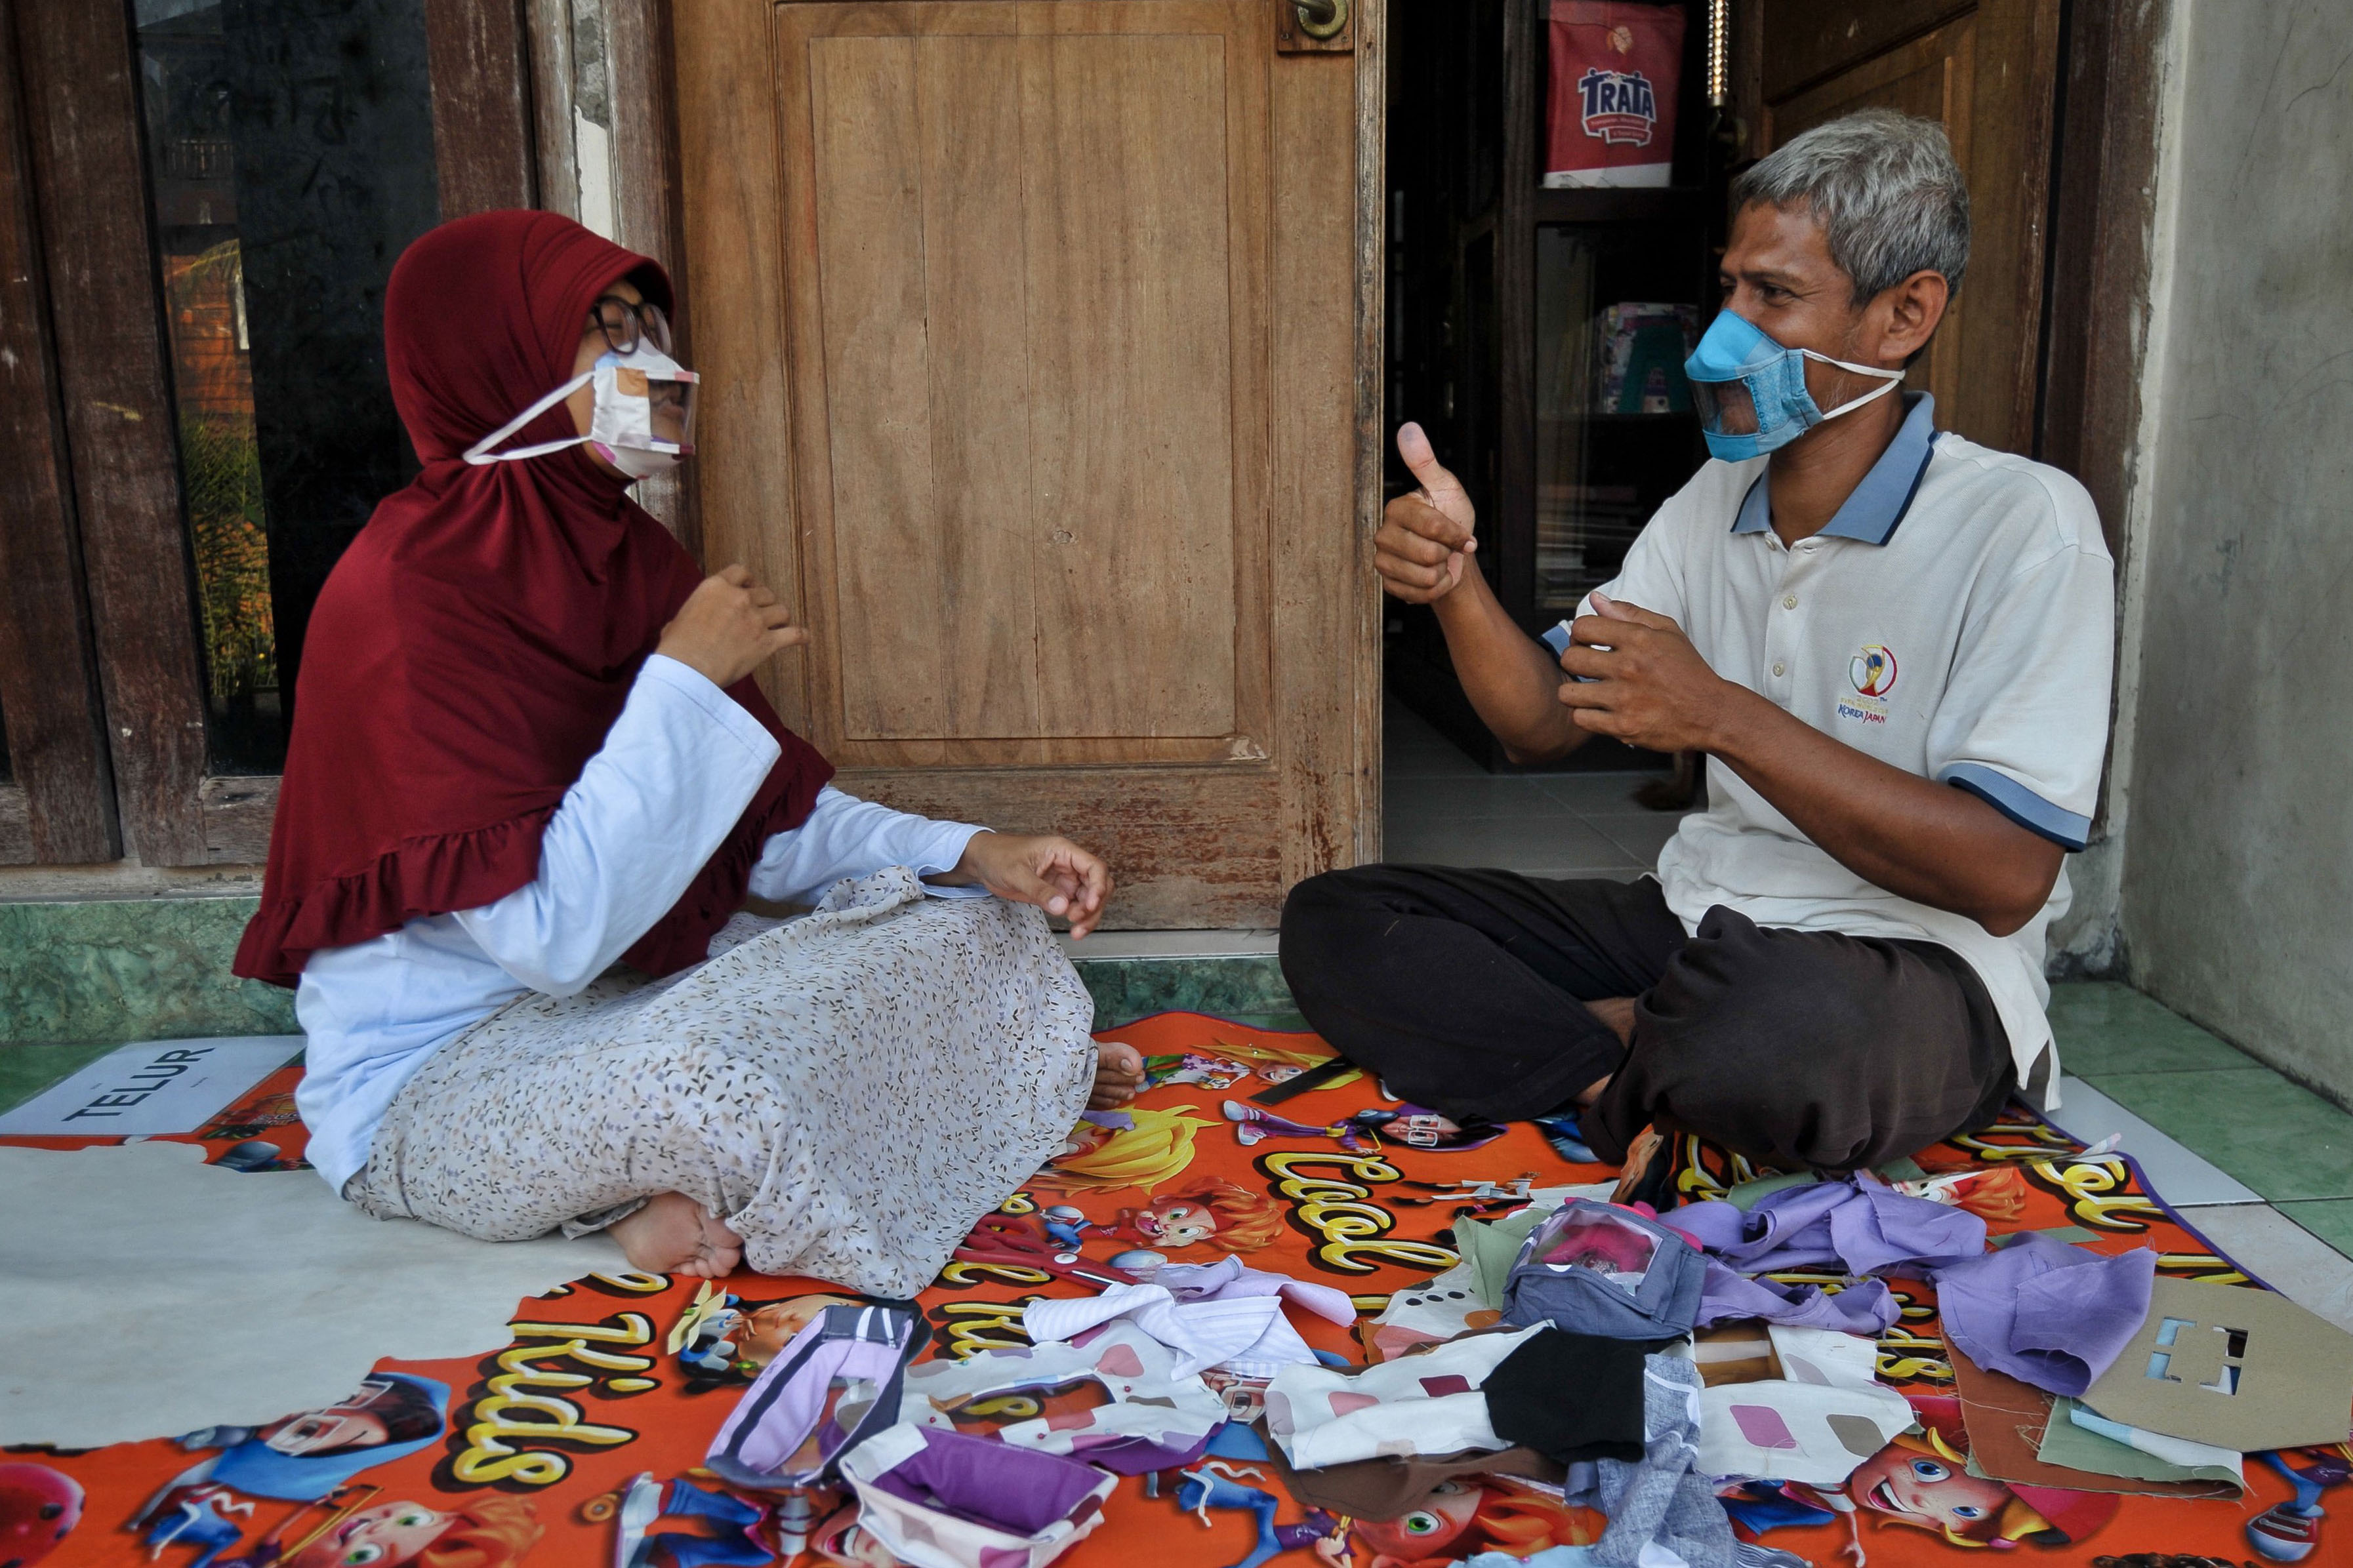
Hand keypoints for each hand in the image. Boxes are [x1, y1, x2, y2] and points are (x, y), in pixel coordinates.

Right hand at [655, 565, 808, 687]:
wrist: (687, 668)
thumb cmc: (677, 647)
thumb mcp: (678, 619)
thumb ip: (693, 615)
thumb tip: (684, 626)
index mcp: (716, 587)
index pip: (741, 571)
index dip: (748, 580)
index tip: (749, 587)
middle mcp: (739, 598)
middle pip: (764, 592)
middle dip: (764, 602)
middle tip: (761, 613)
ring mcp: (756, 619)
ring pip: (781, 611)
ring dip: (779, 618)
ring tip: (776, 626)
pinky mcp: (767, 641)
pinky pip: (793, 634)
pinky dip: (800, 636)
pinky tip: (803, 638)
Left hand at [944, 831, 1113, 938]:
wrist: (981, 862)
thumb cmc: (997, 857)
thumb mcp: (1016, 873)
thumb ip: (1040, 890)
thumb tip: (1063, 908)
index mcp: (1063, 851)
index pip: (1094, 867)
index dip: (1098, 887)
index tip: (1090, 905)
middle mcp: (1068, 865)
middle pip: (1097, 885)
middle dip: (1094, 905)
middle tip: (1078, 922)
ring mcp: (1064, 880)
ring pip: (1089, 899)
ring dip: (1088, 916)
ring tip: (1076, 932)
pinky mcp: (1056, 892)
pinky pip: (1075, 906)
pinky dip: (1077, 918)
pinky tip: (1072, 929)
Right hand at [1374, 422, 1477, 603]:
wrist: (1453, 554)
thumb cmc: (1451, 516)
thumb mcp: (1445, 487)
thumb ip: (1425, 461)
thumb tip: (1407, 428)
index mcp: (1397, 508)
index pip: (1433, 527)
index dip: (1456, 534)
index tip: (1464, 534)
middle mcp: (1383, 534)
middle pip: (1429, 554)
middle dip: (1448, 554)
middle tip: (1446, 547)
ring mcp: (1382, 561)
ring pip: (1425, 577)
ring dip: (1442, 572)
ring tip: (1438, 561)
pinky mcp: (1388, 585)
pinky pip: (1421, 594)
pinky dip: (1436, 589)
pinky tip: (1433, 576)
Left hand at [1558, 593, 1743, 752]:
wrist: (1710, 712)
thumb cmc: (1687, 670)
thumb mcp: (1667, 631)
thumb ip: (1629, 613)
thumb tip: (1595, 599)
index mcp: (1638, 639)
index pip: (1582, 627)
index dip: (1580, 634)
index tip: (1588, 643)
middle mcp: (1628, 667)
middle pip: (1570, 659)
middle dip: (1574, 662)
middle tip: (1586, 668)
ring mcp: (1624, 699)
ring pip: (1568, 693)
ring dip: (1576, 693)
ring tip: (1590, 692)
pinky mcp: (1623, 726)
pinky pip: (1581, 718)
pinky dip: (1586, 716)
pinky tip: (1599, 710)